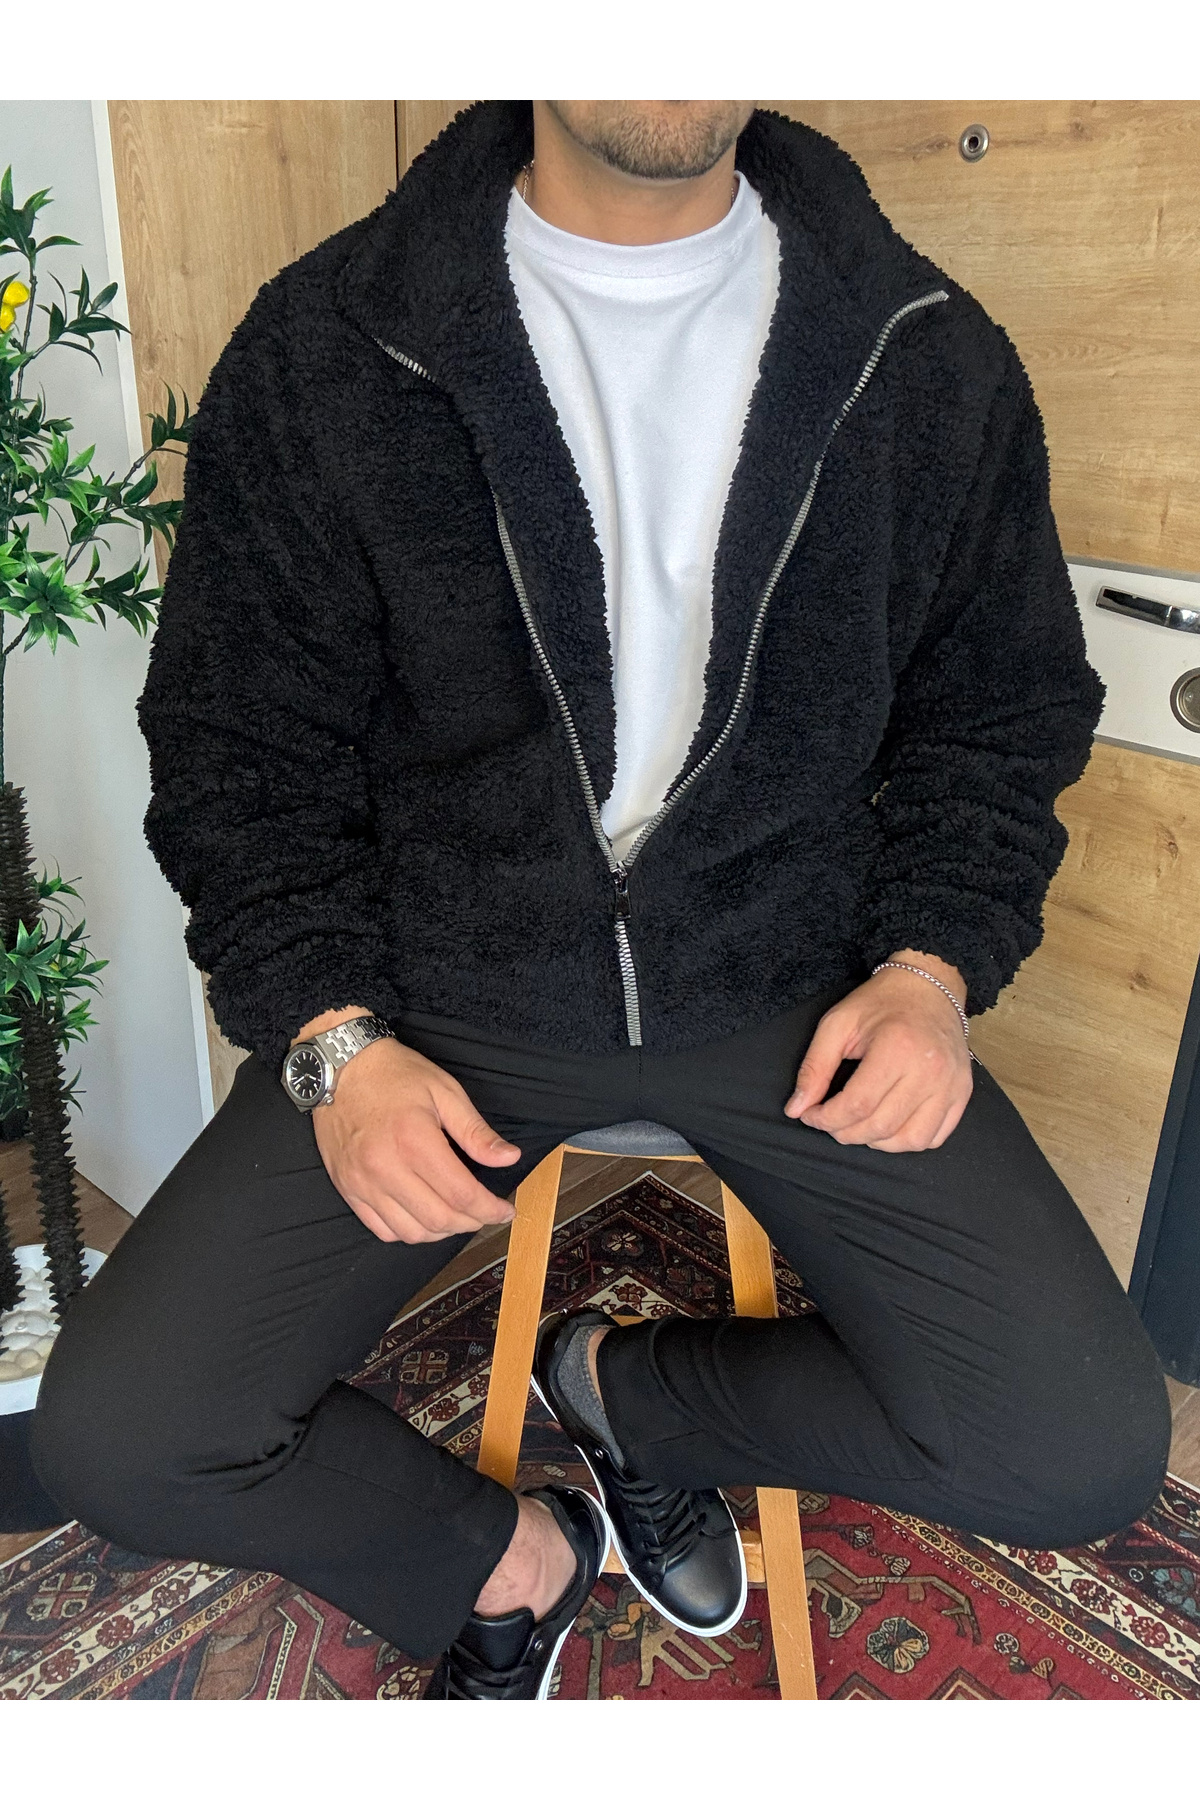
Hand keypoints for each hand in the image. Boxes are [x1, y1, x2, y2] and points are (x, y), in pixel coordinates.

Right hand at [305, 1029, 520, 1244]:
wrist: (339, 1067)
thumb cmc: (394, 1075)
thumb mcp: (444, 1091)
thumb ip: (476, 1131)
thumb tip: (509, 1158)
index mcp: (415, 1140)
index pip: (461, 1194)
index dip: (489, 1210)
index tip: (505, 1211)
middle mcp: (386, 1168)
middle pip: (439, 1219)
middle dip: (471, 1222)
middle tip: (484, 1212)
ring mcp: (362, 1182)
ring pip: (411, 1232)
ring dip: (441, 1232)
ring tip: (457, 1216)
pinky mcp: (347, 1189)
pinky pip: (382, 1230)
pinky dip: (409, 1232)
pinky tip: (423, 1216)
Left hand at [784, 952, 972, 1151]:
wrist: (929, 987)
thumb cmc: (880, 1003)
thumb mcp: (838, 1024)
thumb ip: (814, 1068)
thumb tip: (796, 1109)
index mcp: (897, 1048)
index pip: (857, 1105)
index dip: (826, 1119)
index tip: (810, 1114)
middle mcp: (929, 1071)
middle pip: (880, 1126)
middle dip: (845, 1133)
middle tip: (830, 1121)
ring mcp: (951, 1085)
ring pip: (909, 1140)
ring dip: (876, 1142)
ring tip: (858, 1125)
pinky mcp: (963, 1093)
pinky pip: (933, 1137)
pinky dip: (907, 1140)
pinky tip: (888, 1125)